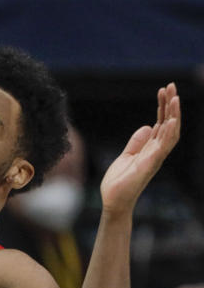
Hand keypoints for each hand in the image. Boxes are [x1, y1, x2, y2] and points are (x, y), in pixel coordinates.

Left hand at [100, 83, 179, 214]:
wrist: (113, 201)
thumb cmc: (119, 181)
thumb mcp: (126, 156)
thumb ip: (136, 142)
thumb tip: (146, 126)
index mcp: (151, 148)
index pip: (161, 123)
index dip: (163, 107)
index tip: (163, 90)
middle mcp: (156, 151)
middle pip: (168, 124)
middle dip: (170, 105)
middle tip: (172, 86)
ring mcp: (155, 158)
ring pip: (170, 133)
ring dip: (173, 115)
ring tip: (174, 97)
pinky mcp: (149, 164)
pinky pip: (162, 147)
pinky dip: (167, 133)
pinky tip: (170, 120)